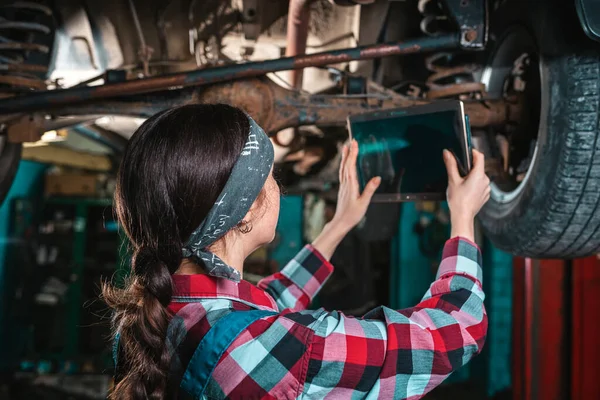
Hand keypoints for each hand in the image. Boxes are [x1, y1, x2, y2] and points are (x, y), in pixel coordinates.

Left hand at [311, 140, 380, 259]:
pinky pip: (342, 173)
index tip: (355, 143)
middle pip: (346, 164)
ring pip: (343, 168)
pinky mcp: (343, 189)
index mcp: (351, 185)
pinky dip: (344, 165)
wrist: (340, 222)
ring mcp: (343, 186)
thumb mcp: (364, 203)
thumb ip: (370, 190)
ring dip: (345, 157)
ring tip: (346, 147)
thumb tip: (377, 178)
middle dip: (349, 152)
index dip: (353, 154)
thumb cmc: (352, 214)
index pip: (351, 166)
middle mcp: (345, 184)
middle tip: (351, 140)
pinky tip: (345, 164)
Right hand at [443, 149, 490, 241]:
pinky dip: (474, 186)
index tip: (467, 152)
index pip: (479, 156)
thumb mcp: (452, 180)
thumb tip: (447, 153)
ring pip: (479, 177)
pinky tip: (466, 192)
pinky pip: (480, 186)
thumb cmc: (458, 201)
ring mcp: (486, 188)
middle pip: (478, 168)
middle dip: (469, 168)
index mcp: (478, 175)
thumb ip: (451, 165)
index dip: (473, 152)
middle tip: (458, 174)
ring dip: (471, 178)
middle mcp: (485, 181)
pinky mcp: (485, 195)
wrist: (462, 216)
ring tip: (461, 185)